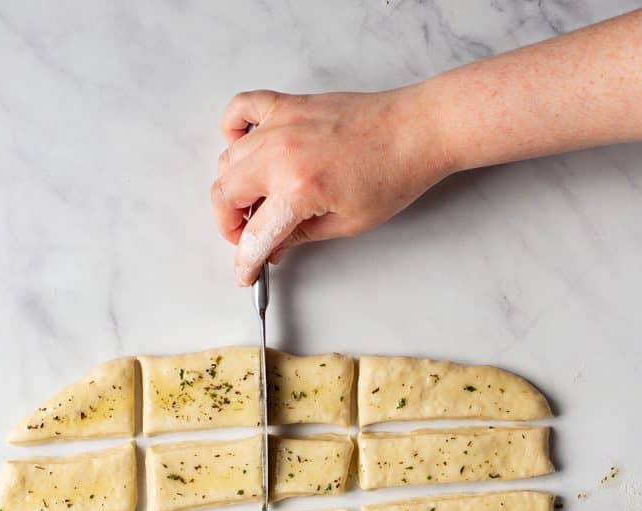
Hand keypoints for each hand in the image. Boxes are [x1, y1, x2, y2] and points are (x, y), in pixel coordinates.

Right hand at [211, 85, 452, 284]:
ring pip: (228, 158)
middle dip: (228, 225)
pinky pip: (240, 108)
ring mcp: (282, 125)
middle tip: (248, 237)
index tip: (245, 273)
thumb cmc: (394, 173)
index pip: (253, 236)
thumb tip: (274, 246)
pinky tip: (244, 148)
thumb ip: (300, 236)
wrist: (417, 131)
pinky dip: (232, 129)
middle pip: (224, 194)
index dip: (245, 262)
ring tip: (255, 202)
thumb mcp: (347, 223)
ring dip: (232, 187)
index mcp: (298, 190)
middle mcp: (282, 155)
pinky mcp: (289, 105)